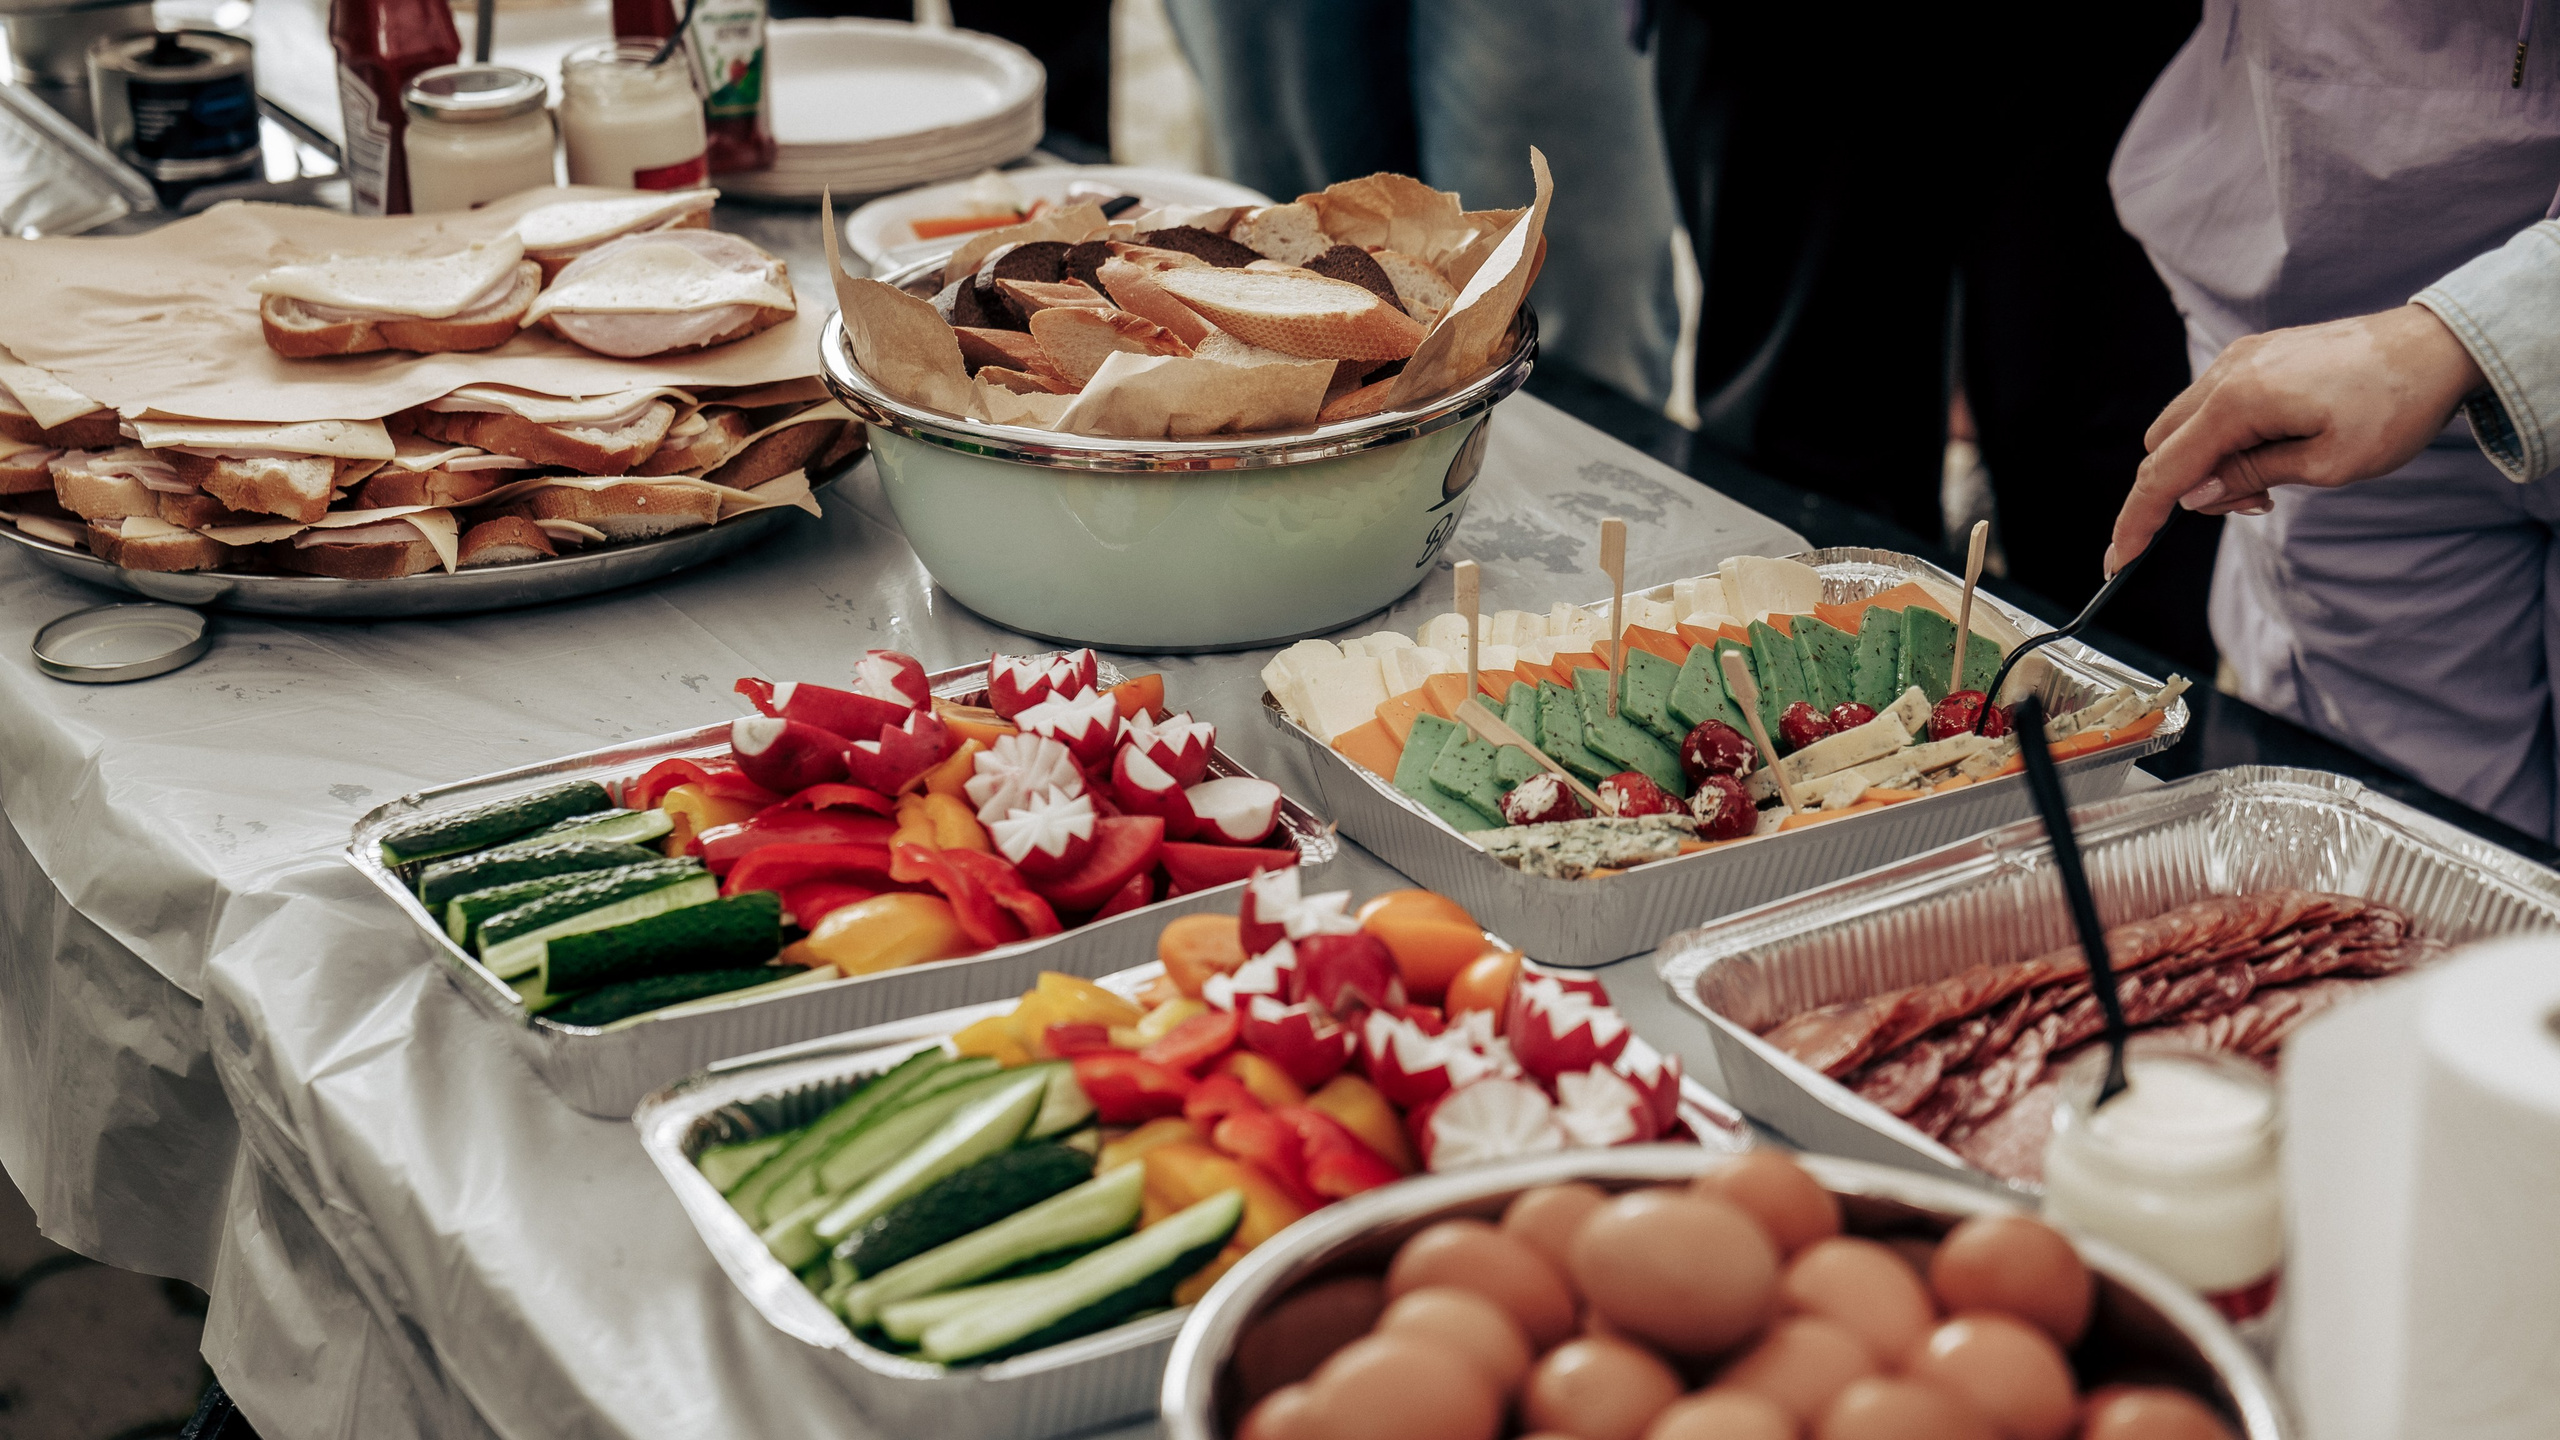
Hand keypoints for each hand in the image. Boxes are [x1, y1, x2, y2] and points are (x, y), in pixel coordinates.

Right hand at [2105, 304, 2485, 573]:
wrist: (2439, 345)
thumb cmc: (2395, 406)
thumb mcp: (2327, 465)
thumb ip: (2249, 477)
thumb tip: (2194, 495)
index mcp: (2238, 401)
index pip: (2163, 472)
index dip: (2136, 521)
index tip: (2118, 561)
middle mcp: (2227, 372)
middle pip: (2161, 447)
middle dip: (2182, 490)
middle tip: (2248, 506)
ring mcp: (2239, 358)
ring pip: (2183, 425)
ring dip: (2205, 463)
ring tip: (2268, 479)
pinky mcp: (2255, 354)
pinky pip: (2212, 404)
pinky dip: (2223, 437)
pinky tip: (2271, 449)